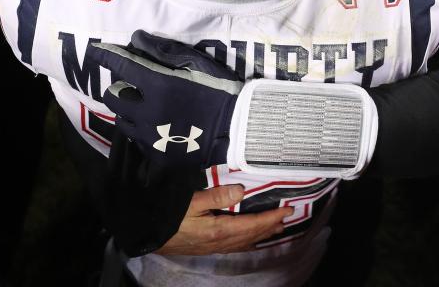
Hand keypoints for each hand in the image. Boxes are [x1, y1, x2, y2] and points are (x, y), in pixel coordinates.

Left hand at [90, 30, 242, 170]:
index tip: (96, 51)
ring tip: (145, 108)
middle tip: (133, 87)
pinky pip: (138, 141)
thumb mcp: (196, 64)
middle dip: (119, 88)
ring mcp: (151, 137)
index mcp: (157, 85)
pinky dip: (143, 131)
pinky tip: (158, 127)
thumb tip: (135, 38)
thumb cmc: (220, 90)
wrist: (239, 128)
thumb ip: (163, 51)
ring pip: (123, 121)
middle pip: (113, 97)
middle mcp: (147, 112)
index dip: (106, 55)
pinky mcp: (158, 155)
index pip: (121, 65)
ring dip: (129, 112)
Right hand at [157, 185, 292, 255]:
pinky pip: (236, 246)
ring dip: (262, 235)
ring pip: (246, 242)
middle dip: (271, 226)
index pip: (253, 224)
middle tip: (287, 218)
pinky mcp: (209, 248)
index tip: (288, 210)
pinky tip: (251, 241)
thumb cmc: (169, 216)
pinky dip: (249, 242)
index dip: (272, 217)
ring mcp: (215, 247)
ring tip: (276, 229)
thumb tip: (241, 191)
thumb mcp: (191, 201)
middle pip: (253, 235)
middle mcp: (221, 242)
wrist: (150, 234)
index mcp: (220, 230)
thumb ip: (216, 196)